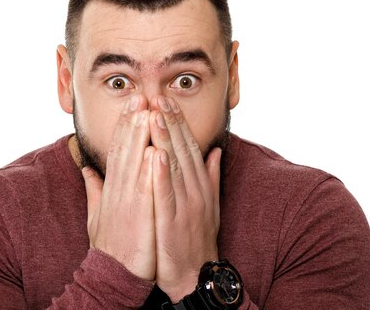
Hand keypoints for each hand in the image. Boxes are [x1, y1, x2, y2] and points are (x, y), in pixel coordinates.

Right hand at [82, 94, 155, 280]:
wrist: (115, 274)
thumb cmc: (111, 244)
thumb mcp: (97, 214)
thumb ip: (94, 189)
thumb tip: (87, 169)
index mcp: (112, 188)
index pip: (118, 150)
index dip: (125, 126)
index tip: (133, 105)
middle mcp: (117, 190)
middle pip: (124, 150)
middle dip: (131, 122)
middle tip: (140, 97)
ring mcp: (127, 202)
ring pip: (133, 163)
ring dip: (139, 137)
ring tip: (146, 113)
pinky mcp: (138, 217)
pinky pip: (144, 190)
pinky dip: (149, 171)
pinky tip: (154, 152)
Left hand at [149, 96, 221, 301]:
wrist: (195, 274)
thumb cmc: (196, 237)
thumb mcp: (208, 203)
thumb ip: (210, 175)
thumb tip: (214, 149)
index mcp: (200, 184)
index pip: (188, 146)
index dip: (177, 122)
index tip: (166, 100)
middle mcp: (195, 190)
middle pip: (181, 149)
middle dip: (170, 121)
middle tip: (158, 95)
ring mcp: (186, 205)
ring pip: (174, 165)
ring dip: (164, 139)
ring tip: (155, 114)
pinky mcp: (174, 221)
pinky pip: (166, 194)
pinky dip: (162, 174)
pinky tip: (155, 155)